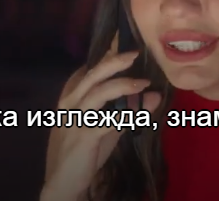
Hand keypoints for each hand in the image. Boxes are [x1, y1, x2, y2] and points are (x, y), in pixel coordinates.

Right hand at [41, 35, 161, 200]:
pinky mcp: (83, 137)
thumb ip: (129, 110)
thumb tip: (155, 94)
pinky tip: (142, 112)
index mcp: (73, 96)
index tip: (123, 37)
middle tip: (136, 52)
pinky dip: (126, 116)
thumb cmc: (84, 149)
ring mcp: (75, 119)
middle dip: (114, 61)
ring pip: (97, 94)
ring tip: (143, 83)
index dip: (107, 52)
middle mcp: (71, 103)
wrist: (63, 181)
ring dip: (121, 86)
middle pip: (92, 75)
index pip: (90, 68)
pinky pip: (106, 122)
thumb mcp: (108, 126)